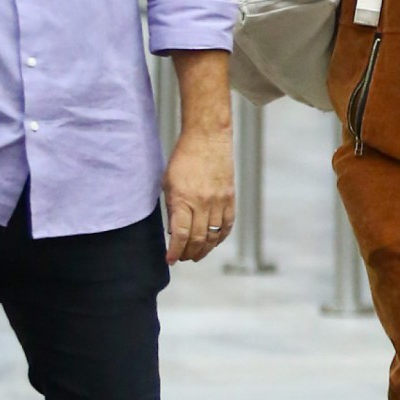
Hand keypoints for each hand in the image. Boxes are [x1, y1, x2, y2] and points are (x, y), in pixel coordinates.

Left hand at [163, 126, 234, 264]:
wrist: (207, 138)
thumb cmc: (184, 158)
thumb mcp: (168, 183)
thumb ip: (172, 208)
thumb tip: (174, 231)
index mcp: (183, 199)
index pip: (180, 235)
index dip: (175, 252)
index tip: (170, 260)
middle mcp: (202, 203)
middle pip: (197, 240)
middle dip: (188, 253)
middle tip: (182, 257)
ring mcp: (219, 202)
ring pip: (213, 236)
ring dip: (204, 249)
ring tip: (196, 254)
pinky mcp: (230, 198)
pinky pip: (227, 225)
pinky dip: (220, 237)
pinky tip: (213, 241)